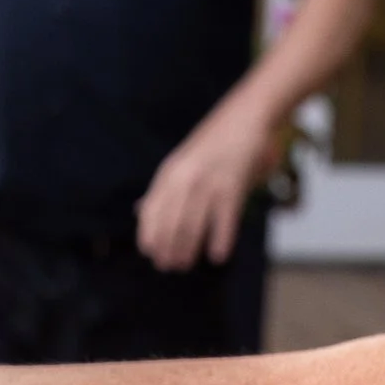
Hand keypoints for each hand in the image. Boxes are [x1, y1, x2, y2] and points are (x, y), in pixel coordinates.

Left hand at [136, 97, 277, 270]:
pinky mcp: (232, 187)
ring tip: (185, 265)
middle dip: (166, 249)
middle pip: (169, 224)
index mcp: (169, 173)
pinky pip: (223, 221)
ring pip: (191, 226)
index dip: (148, 235)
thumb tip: (140, 212)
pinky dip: (219, 241)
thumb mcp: (180, 162)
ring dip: (187, 250)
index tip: (150, 253)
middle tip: (169, 266)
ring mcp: (208, 183)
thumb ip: (163, 188)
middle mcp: (184, 179)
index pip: (150, 212)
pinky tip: (217, 256)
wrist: (244, 118)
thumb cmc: (212, 144)